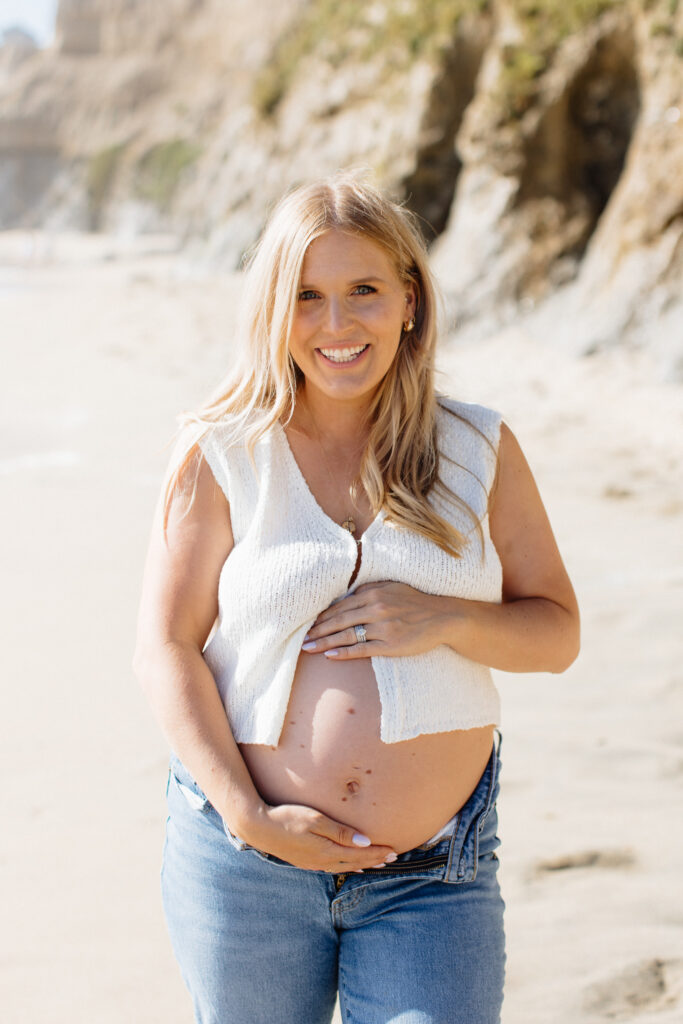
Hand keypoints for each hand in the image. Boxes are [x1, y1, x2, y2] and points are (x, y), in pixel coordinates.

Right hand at [246, 802, 396, 871]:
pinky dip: (347, 866)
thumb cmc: (288, 818)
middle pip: (355, 863)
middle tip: (393, 858)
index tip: (394, 850)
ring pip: (345, 867)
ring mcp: (314, 863)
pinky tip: (351, 866)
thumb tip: (365, 841)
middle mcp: (323, 861)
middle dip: (375, 860)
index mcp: (328, 851)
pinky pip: (334, 867)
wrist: (260, 828)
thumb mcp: (316, 820)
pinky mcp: (307, 861)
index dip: (378, 853)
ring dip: (363, 864)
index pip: (360, 854)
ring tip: (378, 863)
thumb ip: (341, 832)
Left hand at [302, 581, 454, 659]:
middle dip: (317, 630)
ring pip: (347, 635)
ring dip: (325, 643)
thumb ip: (368, 590)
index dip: (322, 616)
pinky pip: (362, 649)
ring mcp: (383, 628)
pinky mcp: (390, 645)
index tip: (307, 623)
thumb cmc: (415, 601)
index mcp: (374, 594)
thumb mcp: (391, 587)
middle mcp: (376, 609)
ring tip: (308, 648)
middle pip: (339, 621)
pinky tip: (330, 656)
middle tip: (301, 638)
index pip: (340, 606)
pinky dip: (344, 653)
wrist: (442, 617)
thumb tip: (345, 596)